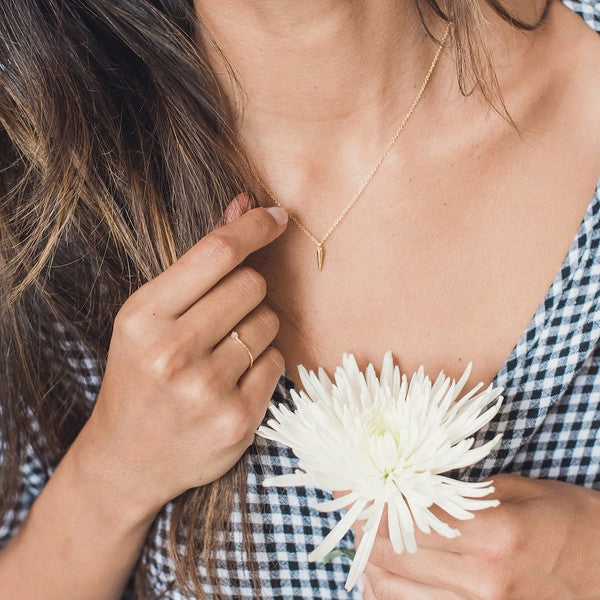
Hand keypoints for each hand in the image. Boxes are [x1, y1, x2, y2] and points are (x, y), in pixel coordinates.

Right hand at [74, 194, 288, 520]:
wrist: (125, 461)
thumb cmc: (138, 378)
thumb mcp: (148, 318)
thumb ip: (197, 263)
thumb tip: (243, 203)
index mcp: (143, 317)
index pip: (217, 252)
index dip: (255, 226)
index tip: (277, 216)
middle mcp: (172, 352)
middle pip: (252, 285)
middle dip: (250, 289)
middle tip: (227, 311)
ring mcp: (207, 389)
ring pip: (270, 323)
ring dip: (257, 328)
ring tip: (224, 352)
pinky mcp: (238, 418)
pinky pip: (279, 362)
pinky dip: (265, 363)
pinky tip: (234, 380)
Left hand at [335, 474, 599, 598]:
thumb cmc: (571, 523)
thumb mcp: (520, 491)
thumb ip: (459, 491)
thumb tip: (405, 486)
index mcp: (493, 536)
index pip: (404, 517)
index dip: (368, 500)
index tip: (348, 484)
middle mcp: (481, 582)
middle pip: (391, 556)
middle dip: (364, 528)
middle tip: (354, 506)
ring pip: (393, 592)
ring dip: (370, 562)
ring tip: (366, 538)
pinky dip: (389, 594)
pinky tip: (384, 575)